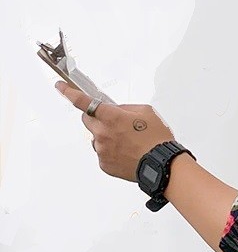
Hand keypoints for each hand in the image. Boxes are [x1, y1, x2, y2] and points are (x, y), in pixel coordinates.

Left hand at [54, 80, 175, 182]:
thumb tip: (116, 109)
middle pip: (87, 120)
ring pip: (96, 138)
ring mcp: (101, 149)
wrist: (162, 164)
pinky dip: (111, 152)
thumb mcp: (146, 112)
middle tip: (114, 124)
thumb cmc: (157, 140)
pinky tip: (126, 153)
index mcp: (111, 116)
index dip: (69, 92)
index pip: (83, 101)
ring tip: (127, 143)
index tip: (60, 87)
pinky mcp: (104, 163)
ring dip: (106, 138)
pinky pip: (102, 154)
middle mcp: (102, 132)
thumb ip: (126, 108)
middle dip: (97, 118)